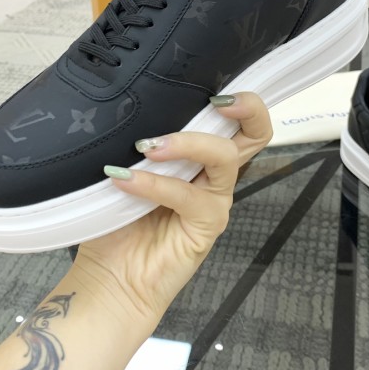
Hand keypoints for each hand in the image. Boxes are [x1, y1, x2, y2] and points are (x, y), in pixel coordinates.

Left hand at [72, 92, 271, 322]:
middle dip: (246, 108)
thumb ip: (144, 143)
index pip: (236, 124)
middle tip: (216, 101)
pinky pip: (187, 194)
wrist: (112, 278)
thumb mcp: (129, 169)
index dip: (241, 102)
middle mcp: (216, 176)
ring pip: (224, 156)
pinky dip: (154, 182)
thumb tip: (136, 106)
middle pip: (256, 135)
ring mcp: (214, 200)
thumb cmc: (119, 221)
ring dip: (186, 143)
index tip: (214, 91)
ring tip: (147, 146)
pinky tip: (124, 180)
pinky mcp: (207, 225)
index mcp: (201, 158)